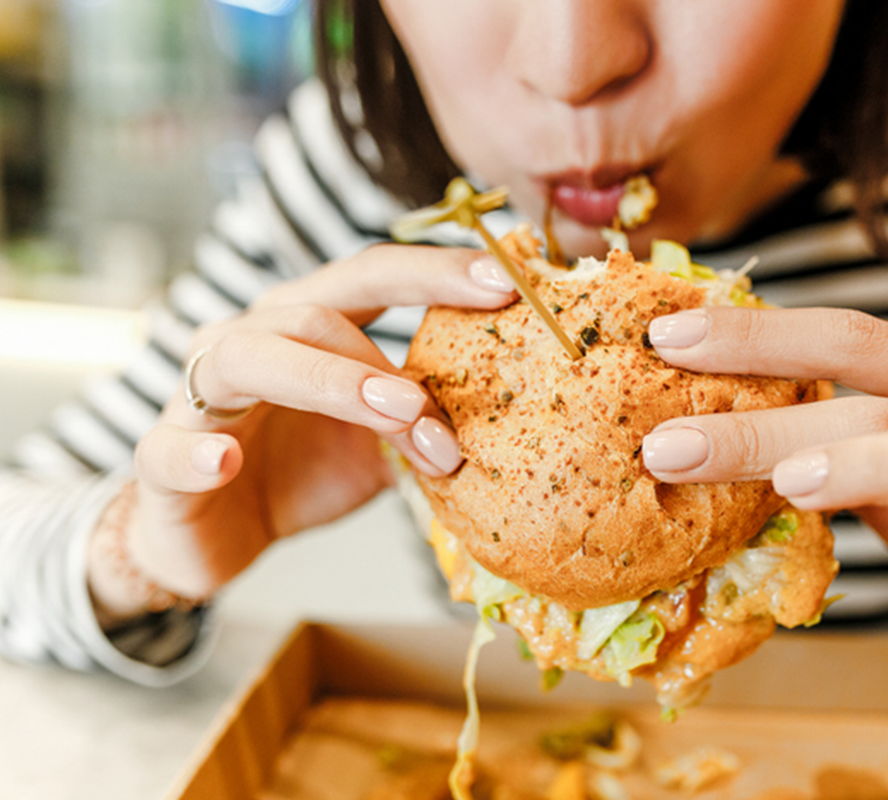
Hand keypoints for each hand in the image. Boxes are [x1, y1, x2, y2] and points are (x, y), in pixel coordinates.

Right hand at [93, 245, 516, 613]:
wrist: (214, 535)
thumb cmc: (301, 471)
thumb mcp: (379, 444)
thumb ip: (425, 420)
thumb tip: (514, 412)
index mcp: (307, 326)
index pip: (371, 278)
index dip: (433, 272)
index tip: (504, 283)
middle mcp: (252, 339)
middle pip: (315, 311)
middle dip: (386, 355)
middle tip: (440, 399)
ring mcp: (201, 394)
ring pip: (252, 359)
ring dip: (330, 385)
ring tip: (394, 416)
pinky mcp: (162, 458)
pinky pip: (171, 448)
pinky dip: (197, 453)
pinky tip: (224, 462)